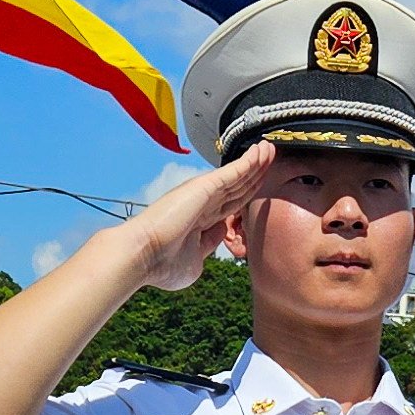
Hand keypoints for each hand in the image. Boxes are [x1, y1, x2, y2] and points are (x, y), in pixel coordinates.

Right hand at [123, 141, 277, 289]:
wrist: (143, 256)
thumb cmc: (161, 264)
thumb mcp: (195, 261)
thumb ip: (211, 244)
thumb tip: (223, 230)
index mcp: (201, 219)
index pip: (232, 203)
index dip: (248, 192)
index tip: (262, 184)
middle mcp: (203, 203)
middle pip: (238, 185)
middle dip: (256, 173)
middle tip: (271, 158)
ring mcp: (203, 193)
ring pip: (239, 175)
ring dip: (256, 161)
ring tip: (271, 149)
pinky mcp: (204, 186)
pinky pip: (234, 172)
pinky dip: (250, 161)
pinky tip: (262, 152)